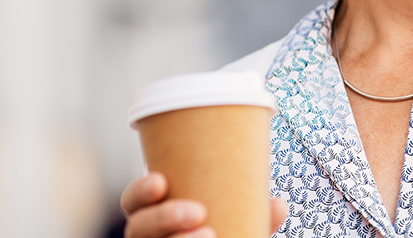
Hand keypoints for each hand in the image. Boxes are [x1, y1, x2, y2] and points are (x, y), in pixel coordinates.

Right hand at [121, 172, 288, 237]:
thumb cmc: (222, 229)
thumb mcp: (235, 218)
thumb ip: (252, 213)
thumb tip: (278, 205)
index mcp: (155, 213)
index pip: (133, 201)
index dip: (141, 191)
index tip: (161, 180)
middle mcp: (147, 237)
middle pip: (138, 228)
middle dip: (164, 218)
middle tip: (199, 212)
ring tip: (209, 234)